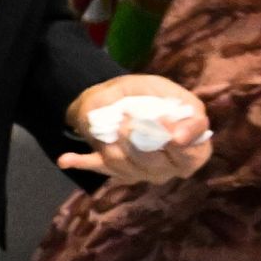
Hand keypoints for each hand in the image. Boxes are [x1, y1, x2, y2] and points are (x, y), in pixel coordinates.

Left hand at [61, 74, 214, 180]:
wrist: (116, 99)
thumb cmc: (147, 94)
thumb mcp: (162, 88)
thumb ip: (175, 106)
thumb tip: (177, 134)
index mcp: (190, 142)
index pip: (195, 153)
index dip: (185, 146)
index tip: (174, 135)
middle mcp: (170, 164)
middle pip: (157, 163)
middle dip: (141, 141)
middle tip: (127, 119)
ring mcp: (143, 171)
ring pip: (128, 166)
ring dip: (115, 145)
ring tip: (112, 124)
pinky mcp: (116, 169)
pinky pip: (99, 167)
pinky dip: (82, 162)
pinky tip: (66, 159)